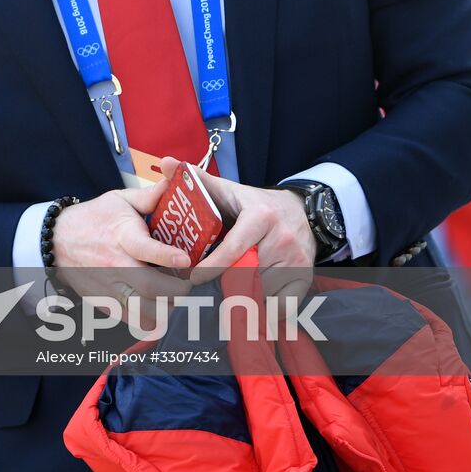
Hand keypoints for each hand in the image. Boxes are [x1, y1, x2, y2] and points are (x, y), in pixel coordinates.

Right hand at [51, 181, 191, 326]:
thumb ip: (150, 196)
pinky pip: (134, 321)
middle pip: (150, 288)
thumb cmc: (96, 218)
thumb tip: (175, 182)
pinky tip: (159, 305)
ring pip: (144, 311)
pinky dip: (151, 319)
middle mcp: (116, 265)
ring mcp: (110, 288)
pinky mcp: (106, 304)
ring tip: (175, 296)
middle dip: (177, 290)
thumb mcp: (121, 199)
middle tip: (188, 283)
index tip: (187, 260)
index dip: (168, 256)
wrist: (59, 241)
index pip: (146, 249)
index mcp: (122, 236)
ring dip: (166, 308)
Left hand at [159, 157, 315, 301]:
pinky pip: (282, 305)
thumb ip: (197, 180)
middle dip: (225, 283)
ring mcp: (296, 259)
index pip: (234, 248)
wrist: (299, 211)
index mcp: (260, 216)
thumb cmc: (253, 203)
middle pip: (246, 273)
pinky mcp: (305, 276)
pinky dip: (266, 308)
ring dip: (244, 296)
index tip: (193, 277)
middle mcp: (282, 237)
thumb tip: (165, 163)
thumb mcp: (228, 189)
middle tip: (206, 292)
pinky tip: (254, 302)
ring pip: (261, 290)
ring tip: (228, 294)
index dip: (211, 266)